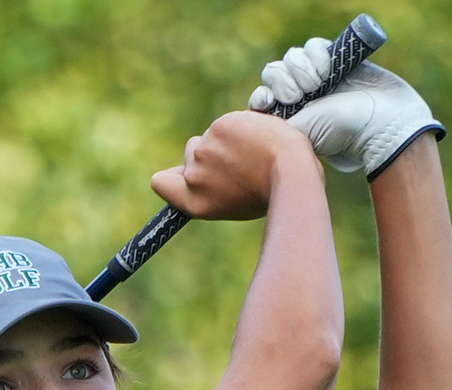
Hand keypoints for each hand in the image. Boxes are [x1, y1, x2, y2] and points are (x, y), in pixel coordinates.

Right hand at [150, 112, 318, 220]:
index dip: (172, 176)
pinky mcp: (219, 128)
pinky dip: (239, 127)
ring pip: (208, 136)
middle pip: (190, 155)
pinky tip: (257, 138)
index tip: (186, 176)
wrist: (291, 173)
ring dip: (227, 140)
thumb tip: (184, 172)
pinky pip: (224, 124)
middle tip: (242, 164)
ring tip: (254, 152)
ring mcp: (203, 151)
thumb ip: (205, 188)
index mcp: (194, 203)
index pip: (160, 182)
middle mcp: (193, 178)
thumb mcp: (229, 202)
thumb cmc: (268, 192)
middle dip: (211, 155)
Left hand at [251, 39, 444, 178]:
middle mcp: (299, 96)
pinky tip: (329, 69)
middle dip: (283, 81)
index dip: (262, 96)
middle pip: (272, 73)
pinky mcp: (334, 59)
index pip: (260, 98)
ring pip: (290, 58)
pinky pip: (312, 46)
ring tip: (319, 83)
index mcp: (288, 116)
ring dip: (301, 68)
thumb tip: (255, 114)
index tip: (271, 101)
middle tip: (303, 94)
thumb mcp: (300, 133)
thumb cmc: (340, 132)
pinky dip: (317, 54)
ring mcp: (316, 77)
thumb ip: (275, 122)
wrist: (380, 118)